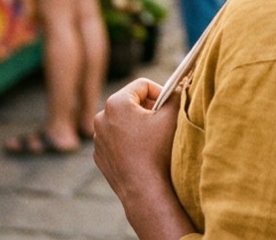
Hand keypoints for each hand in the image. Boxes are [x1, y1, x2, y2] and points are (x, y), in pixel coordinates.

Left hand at [94, 79, 193, 237]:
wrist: (144, 190)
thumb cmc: (158, 150)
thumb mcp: (172, 116)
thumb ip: (176, 96)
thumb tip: (178, 88)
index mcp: (116, 103)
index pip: (142, 85)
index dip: (161, 92)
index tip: (170, 106)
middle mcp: (101, 117)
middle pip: (130, 102)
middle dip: (148, 109)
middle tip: (163, 122)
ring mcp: (98, 137)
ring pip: (122, 121)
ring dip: (138, 125)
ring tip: (153, 139)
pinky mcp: (99, 154)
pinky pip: (115, 139)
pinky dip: (128, 141)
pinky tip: (142, 153)